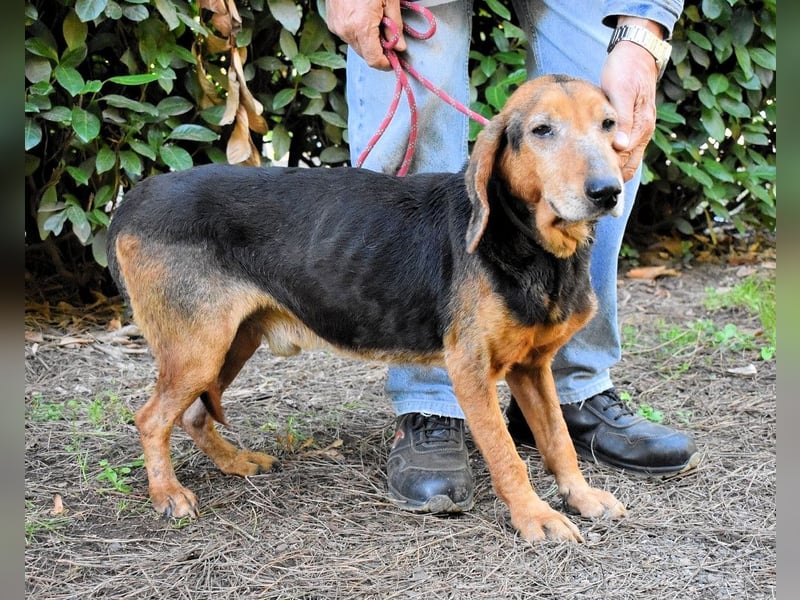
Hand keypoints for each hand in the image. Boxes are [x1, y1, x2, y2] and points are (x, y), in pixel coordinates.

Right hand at [325, 0, 404, 69]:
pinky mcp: (332, 23)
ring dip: (368, 41)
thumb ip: (395, 27)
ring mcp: (337, 27)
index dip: (386, 64)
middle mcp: (346, 31)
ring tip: (377, 22)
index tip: (394, 61)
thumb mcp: (389, 0)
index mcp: (361, 27)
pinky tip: (365, 19)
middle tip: (390, 39)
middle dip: (378, 51)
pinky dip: (358, 33)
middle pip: (365, 55)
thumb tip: (400, 47)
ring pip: (357, 46)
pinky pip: (348, 36)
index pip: (374, 60)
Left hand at [600, 17, 663, 181]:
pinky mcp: (631, 126)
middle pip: (626, 167)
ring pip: (625, 161)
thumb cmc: (626, 69)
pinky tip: (598, 170)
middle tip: (589, 198)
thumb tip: (619, 146)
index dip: (609, 177)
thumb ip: (621, 119)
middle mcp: (642, 132)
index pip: (625, 161)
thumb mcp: (621, 92)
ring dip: (611, 174)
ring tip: (592, 191)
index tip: (592, 190)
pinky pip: (622, 151)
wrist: (637, 53)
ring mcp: (638, 130)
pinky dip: (612, 162)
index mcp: (641, 127)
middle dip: (610, 182)